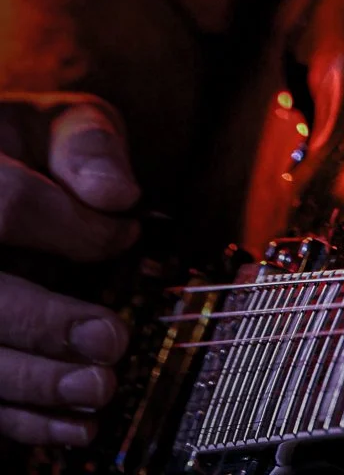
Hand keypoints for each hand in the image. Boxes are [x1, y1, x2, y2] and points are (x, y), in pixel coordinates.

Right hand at [0, 94, 139, 449]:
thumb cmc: (29, 152)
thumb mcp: (59, 124)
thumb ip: (88, 148)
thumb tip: (120, 196)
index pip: (4, 208)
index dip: (68, 227)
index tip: (125, 235)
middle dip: (44, 325)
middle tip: (111, 342)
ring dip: (33, 383)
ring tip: (98, 389)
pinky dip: (21, 419)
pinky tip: (72, 427)